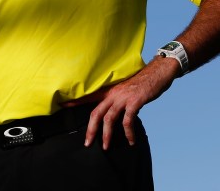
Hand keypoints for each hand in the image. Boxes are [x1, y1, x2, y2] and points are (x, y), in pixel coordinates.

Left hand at [63, 57, 180, 149]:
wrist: (157, 72)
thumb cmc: (142, 82)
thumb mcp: (126, 89)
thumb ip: (118, 99)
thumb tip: (116, 112)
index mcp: (110, 90)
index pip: (89, 96)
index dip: (75, 101)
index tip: (62, 105)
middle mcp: (113, 93)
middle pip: (96, 113)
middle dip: (90, 129)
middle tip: (87, 143)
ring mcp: (123, 97)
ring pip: (109, 118)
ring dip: (106, 134)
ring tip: (105, 146)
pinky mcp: (134, 102)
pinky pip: (127, 120)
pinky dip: (128, 132)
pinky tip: (131, 140)